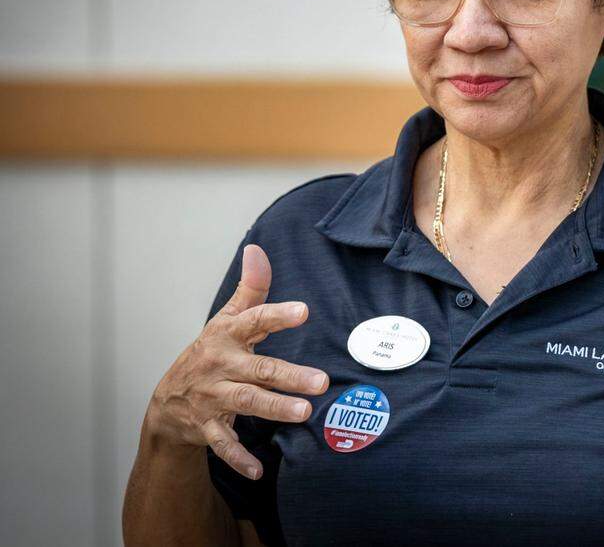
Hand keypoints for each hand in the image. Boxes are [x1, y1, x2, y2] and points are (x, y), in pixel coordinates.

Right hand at [146, 244, 328, 479]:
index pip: (254, 321)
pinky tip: (260, 469)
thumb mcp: (226, 319)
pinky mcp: (207, 427)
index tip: (304, 312)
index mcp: (226, 336)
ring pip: (246, 403)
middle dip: (288, 376)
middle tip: (322, 382)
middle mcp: (220, 366)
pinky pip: (224, 444)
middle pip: (258, 369)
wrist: (166, 402)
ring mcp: (212, 398)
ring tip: (304, 413)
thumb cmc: (209, 353)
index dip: (278, 316)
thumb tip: (257, 248)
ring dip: (274, 408)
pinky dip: (239, 458)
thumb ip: (250, 288)